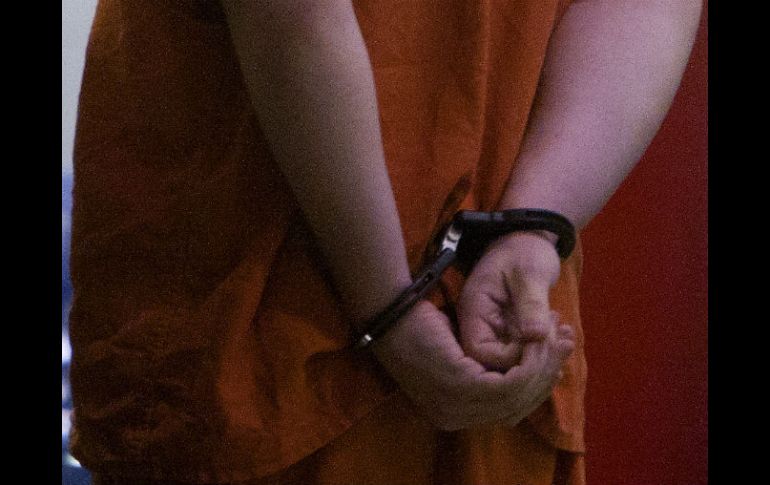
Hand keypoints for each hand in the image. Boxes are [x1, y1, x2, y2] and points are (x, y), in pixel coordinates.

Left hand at [371, 299, 573, 430]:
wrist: (392, 308)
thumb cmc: (420, 321)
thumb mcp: (455, 348)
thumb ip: (480, 366)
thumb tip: (507, 370)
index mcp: (451, 413)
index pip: (507, 411)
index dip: (535, 387)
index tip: (555, 359)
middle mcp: (452, 417)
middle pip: (516, 408)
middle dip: (547, 377)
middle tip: (567, 344)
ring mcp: (454, 406)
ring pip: (517, 397)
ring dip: (544, 368)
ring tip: (559, 338)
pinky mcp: (459, 386)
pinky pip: (509, 384)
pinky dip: (530, 364)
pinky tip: (540, 340)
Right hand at [457, 231, 562, 370]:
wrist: (529, 240)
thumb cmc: (524, 250)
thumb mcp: (529, 272)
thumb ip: (531, 304)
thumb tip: (535, 336)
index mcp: (474, 309)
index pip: (479, 351)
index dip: (508, 358)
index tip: (537, 344)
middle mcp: (479, 325)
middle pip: (494, 362)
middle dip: (530, 358)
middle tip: (560, 341)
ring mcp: (495, 330)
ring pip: (512, 360)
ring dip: (542, 355)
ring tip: (566, 337)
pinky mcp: (511, 333)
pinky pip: (524, 352)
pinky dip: (545, 349)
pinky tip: (563, 336)